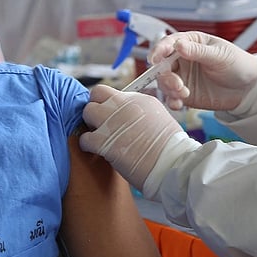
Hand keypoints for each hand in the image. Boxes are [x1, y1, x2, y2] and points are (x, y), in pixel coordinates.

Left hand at [81, 85, 200, 196]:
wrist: (172, 163)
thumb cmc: (170, 147)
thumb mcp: (159, 118)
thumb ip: (141, 112)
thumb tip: (128, 117)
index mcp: (139, 99)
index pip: (113, 93)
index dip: (110, 104)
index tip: (112, 117)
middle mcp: (124, 105)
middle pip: (96, 94)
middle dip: (96, 107)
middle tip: (101, 123)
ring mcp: (112, 121)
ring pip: (87, 112)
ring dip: (91, 125)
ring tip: (99, 137)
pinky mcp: (104, 141)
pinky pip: (84, 138)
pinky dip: (88, 145)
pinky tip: (98, 151)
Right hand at [148, 31, 256, 110]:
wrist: (248, 88)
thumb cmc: (237, 64)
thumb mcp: (220, 55)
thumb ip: (198, 52)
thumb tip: (178, 45)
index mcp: (190, 43)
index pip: (169, 43)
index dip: (159, 50)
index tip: (155, 59)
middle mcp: (182, 59)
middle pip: (162, 65)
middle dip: (165, 75)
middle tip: (177, 84)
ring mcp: (182, 77)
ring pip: (164, 82)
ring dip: (169, 89)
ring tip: (184, 94)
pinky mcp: (185, 94)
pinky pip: (171, 97)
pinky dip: (172, 101)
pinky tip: (179, 104)